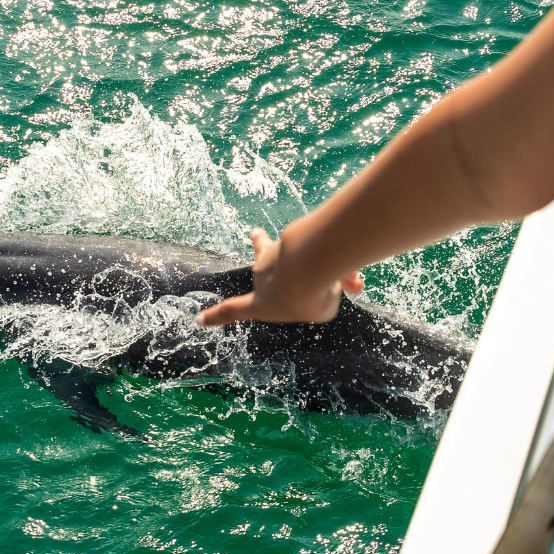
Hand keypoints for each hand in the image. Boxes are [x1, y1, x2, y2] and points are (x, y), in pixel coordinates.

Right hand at [197, 226, 363, 326]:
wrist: (310, 265)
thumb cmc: (308, 297)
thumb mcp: (320, 310)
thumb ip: (324, 297)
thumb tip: (336, 279)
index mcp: (261, 303)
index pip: (234, 312)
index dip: (218, 317)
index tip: (200, 319)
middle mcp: (263, 274)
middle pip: (259, 256)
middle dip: (260, 247)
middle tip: (254, 234)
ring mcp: (277, 251)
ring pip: (284, 246)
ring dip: (298, 253)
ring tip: (315, 260)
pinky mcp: (297, 235)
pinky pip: (321, 251)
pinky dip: (337, 261)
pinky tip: (354, 269)